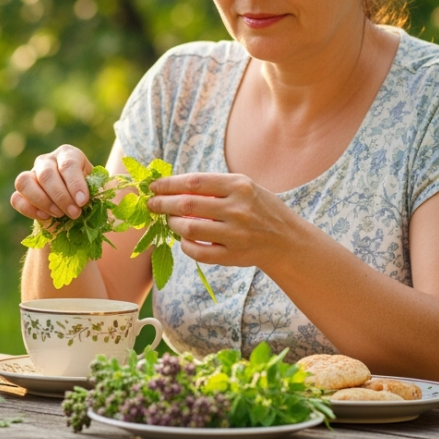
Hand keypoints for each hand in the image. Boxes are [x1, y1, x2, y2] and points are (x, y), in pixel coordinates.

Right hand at [10, 145, 91, 220]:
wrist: (76, 210)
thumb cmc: (90, 196)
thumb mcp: (98, 191)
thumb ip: (96, 192)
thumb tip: (84, 199)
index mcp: (68, 155)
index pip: (68, 164)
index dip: (75, 183)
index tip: (83, 202)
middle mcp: (47, 161)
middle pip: (46, 174)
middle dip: (61, 197)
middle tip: (74, 213)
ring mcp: (31, 175)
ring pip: (24, 182)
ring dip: (42, 201)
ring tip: (59, 214)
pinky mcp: (21, 193)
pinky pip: (16, 199)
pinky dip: (29, 209)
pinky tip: (45, 217)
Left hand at [145, 172, 296, 267]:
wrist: (287, 240)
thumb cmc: (259, 208)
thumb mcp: (244, 188)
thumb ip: (214, 186)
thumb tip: (172, 186)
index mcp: (239, 186)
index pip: (193, 182)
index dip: (168, 184)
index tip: (153, 187)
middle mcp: (238, 209)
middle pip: (187, 204)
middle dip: (162, 204)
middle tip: (151, 204)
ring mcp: (236, 234)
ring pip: (189, 228)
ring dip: (172, 224)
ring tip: (169, 221)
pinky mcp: (233, 256)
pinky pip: (198, 252)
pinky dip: (185, 245)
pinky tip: (184, 239)